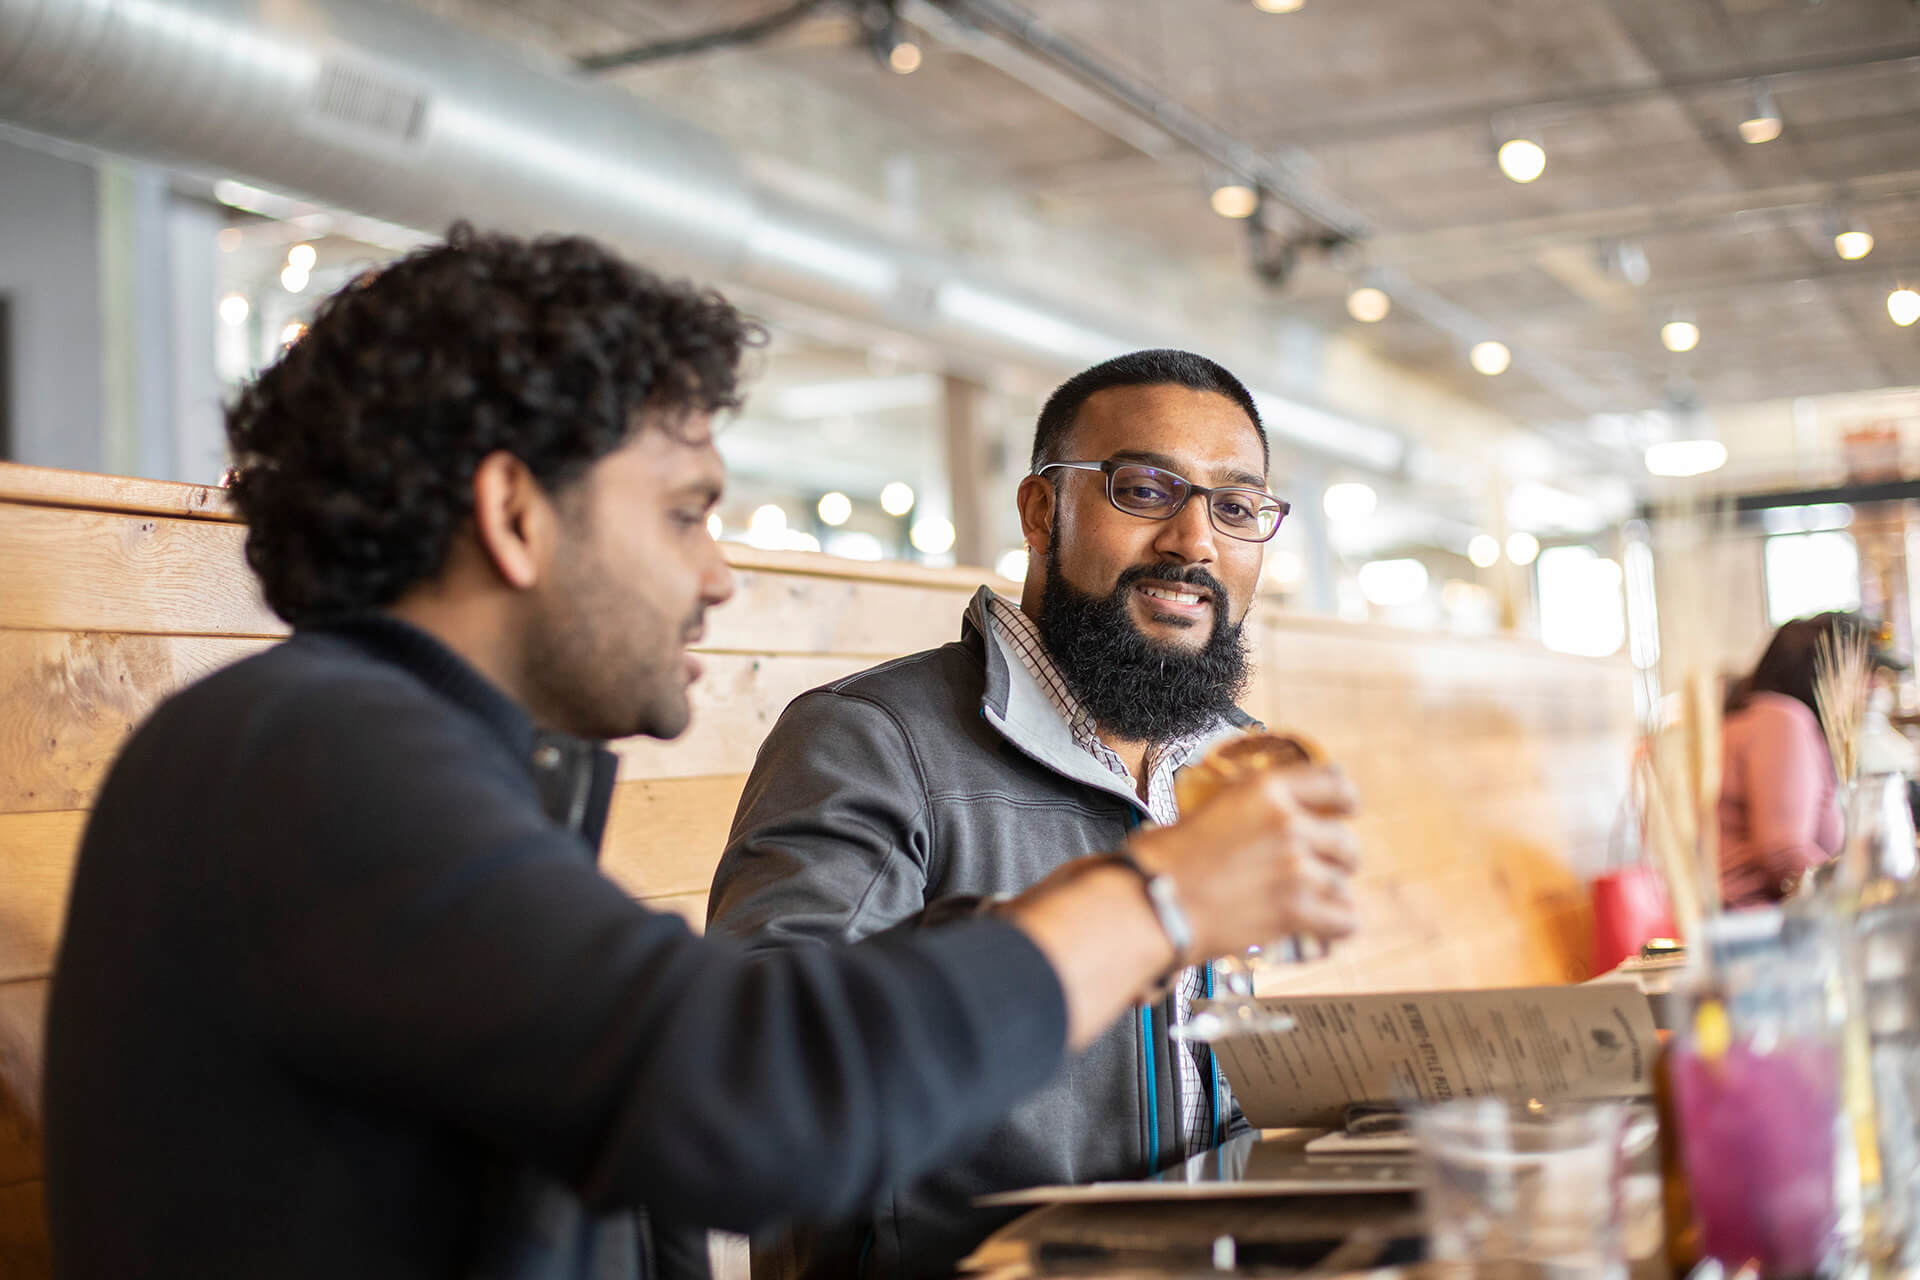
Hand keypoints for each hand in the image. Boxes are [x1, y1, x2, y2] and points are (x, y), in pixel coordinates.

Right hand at [1127, 765, 1359, 961]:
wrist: (1153, 903)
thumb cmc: (1165, 860)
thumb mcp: (1208, 810)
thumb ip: (1249, 812)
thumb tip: (1265, 822)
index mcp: (1266, 790)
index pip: (1335, 784)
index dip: (1345, 800)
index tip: (1343, 811)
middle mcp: (1288, 823)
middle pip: (1344, 840)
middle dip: (1334, 856)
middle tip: (1315, 869)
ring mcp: (1295, 867)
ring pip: (1343, 881)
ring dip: (1329, 893)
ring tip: (1308, 902)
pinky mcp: (1296, 909)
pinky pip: (1345, 919)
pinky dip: (1335, 925)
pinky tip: (1321, 925)